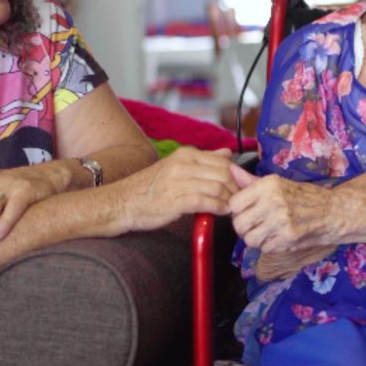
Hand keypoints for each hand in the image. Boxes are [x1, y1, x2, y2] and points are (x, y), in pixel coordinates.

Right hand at [118, 147, 236, 232]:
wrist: (120, 203)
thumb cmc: (150, 188)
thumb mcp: (177, 166)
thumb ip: (204, 160)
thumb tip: (227, 153)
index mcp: (185, 155)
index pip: (223, 162)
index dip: (238, 176)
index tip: (244, 187)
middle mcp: (183, 164)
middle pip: (224, 174)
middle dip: (236, 189)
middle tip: (241, 200)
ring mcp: (178, 182)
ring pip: (217, 188)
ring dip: (229, 200)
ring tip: (231, 207)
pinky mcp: (174, 201)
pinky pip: (205, 202)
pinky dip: (218, 208)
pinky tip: (221, 213)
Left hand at [228, 165, 331, 252]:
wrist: (332, 211)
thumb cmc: (304, 196)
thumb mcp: (277, 183)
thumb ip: (250, 182)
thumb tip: (229, 169)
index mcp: (269, 184)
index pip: (234, 204)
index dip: (237, 210)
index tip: (246, 211)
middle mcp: (273, 201)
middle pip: (238, 224)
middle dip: (245, 227)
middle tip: (256, 224)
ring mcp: (280, 221)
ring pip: (249, 239)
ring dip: (256, 239)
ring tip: (268, 231)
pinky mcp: (288, 238)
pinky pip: (264, 248)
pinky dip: (269, 246)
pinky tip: (280, 237)